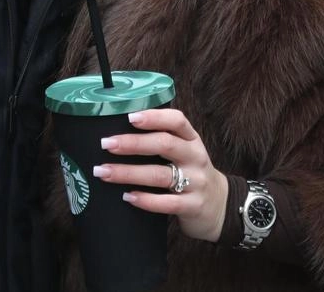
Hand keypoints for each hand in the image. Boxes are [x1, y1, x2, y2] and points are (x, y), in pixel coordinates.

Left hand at [92, 109, 228, 242]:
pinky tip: (127, 197)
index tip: (129, 117)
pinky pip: (167, 202)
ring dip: (128, 172)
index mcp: (191, 140)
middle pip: (165, 144)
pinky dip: (145, 200)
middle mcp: (195, 157)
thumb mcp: (183, 153)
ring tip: (103, 172)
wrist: (220, 207)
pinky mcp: (194, 206)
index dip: (154, 117)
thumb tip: (116, 133)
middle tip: (106, 144)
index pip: (177, 120)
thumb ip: (160, 142)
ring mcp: (197, 182)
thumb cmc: (190, 174)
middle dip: (132, 143)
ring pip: (160, 174)